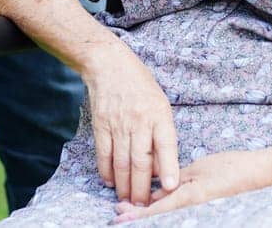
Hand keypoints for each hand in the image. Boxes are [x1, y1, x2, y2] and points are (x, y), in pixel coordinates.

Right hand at [82, 44, 182, 207]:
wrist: (109, 65)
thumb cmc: (140, 86)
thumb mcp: (160, 104)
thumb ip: (162, 134)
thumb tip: (162, 167)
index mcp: (159, 113)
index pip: (166, 144)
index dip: (169, 167)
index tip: (171, 187)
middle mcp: (139, 120)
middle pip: (140, 160)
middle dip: (143, 187)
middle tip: (144, 205)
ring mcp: (118, 123)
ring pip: (121, 162)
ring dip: (125, 185)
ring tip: (129, 200)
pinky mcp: (100, 125)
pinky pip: (104, 154)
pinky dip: (107, 172)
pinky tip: (111, 182)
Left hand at [111, 148, 271, 221]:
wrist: (261, 173)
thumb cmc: (233, 168)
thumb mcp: (200, 170)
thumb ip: (177, 180)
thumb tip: (156, 192)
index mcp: (190, 199)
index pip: (157, 211)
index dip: (137, 215)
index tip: (119, 216)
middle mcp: (193, 210)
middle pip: (160, 218)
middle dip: (138, 217)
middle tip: (118, 215)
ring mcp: (199, 211)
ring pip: (168, 216)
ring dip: (149, 214)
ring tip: (130, 211)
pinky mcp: (205, 208)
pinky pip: (179, 211)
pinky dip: (164, 209)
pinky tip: (155, 204)